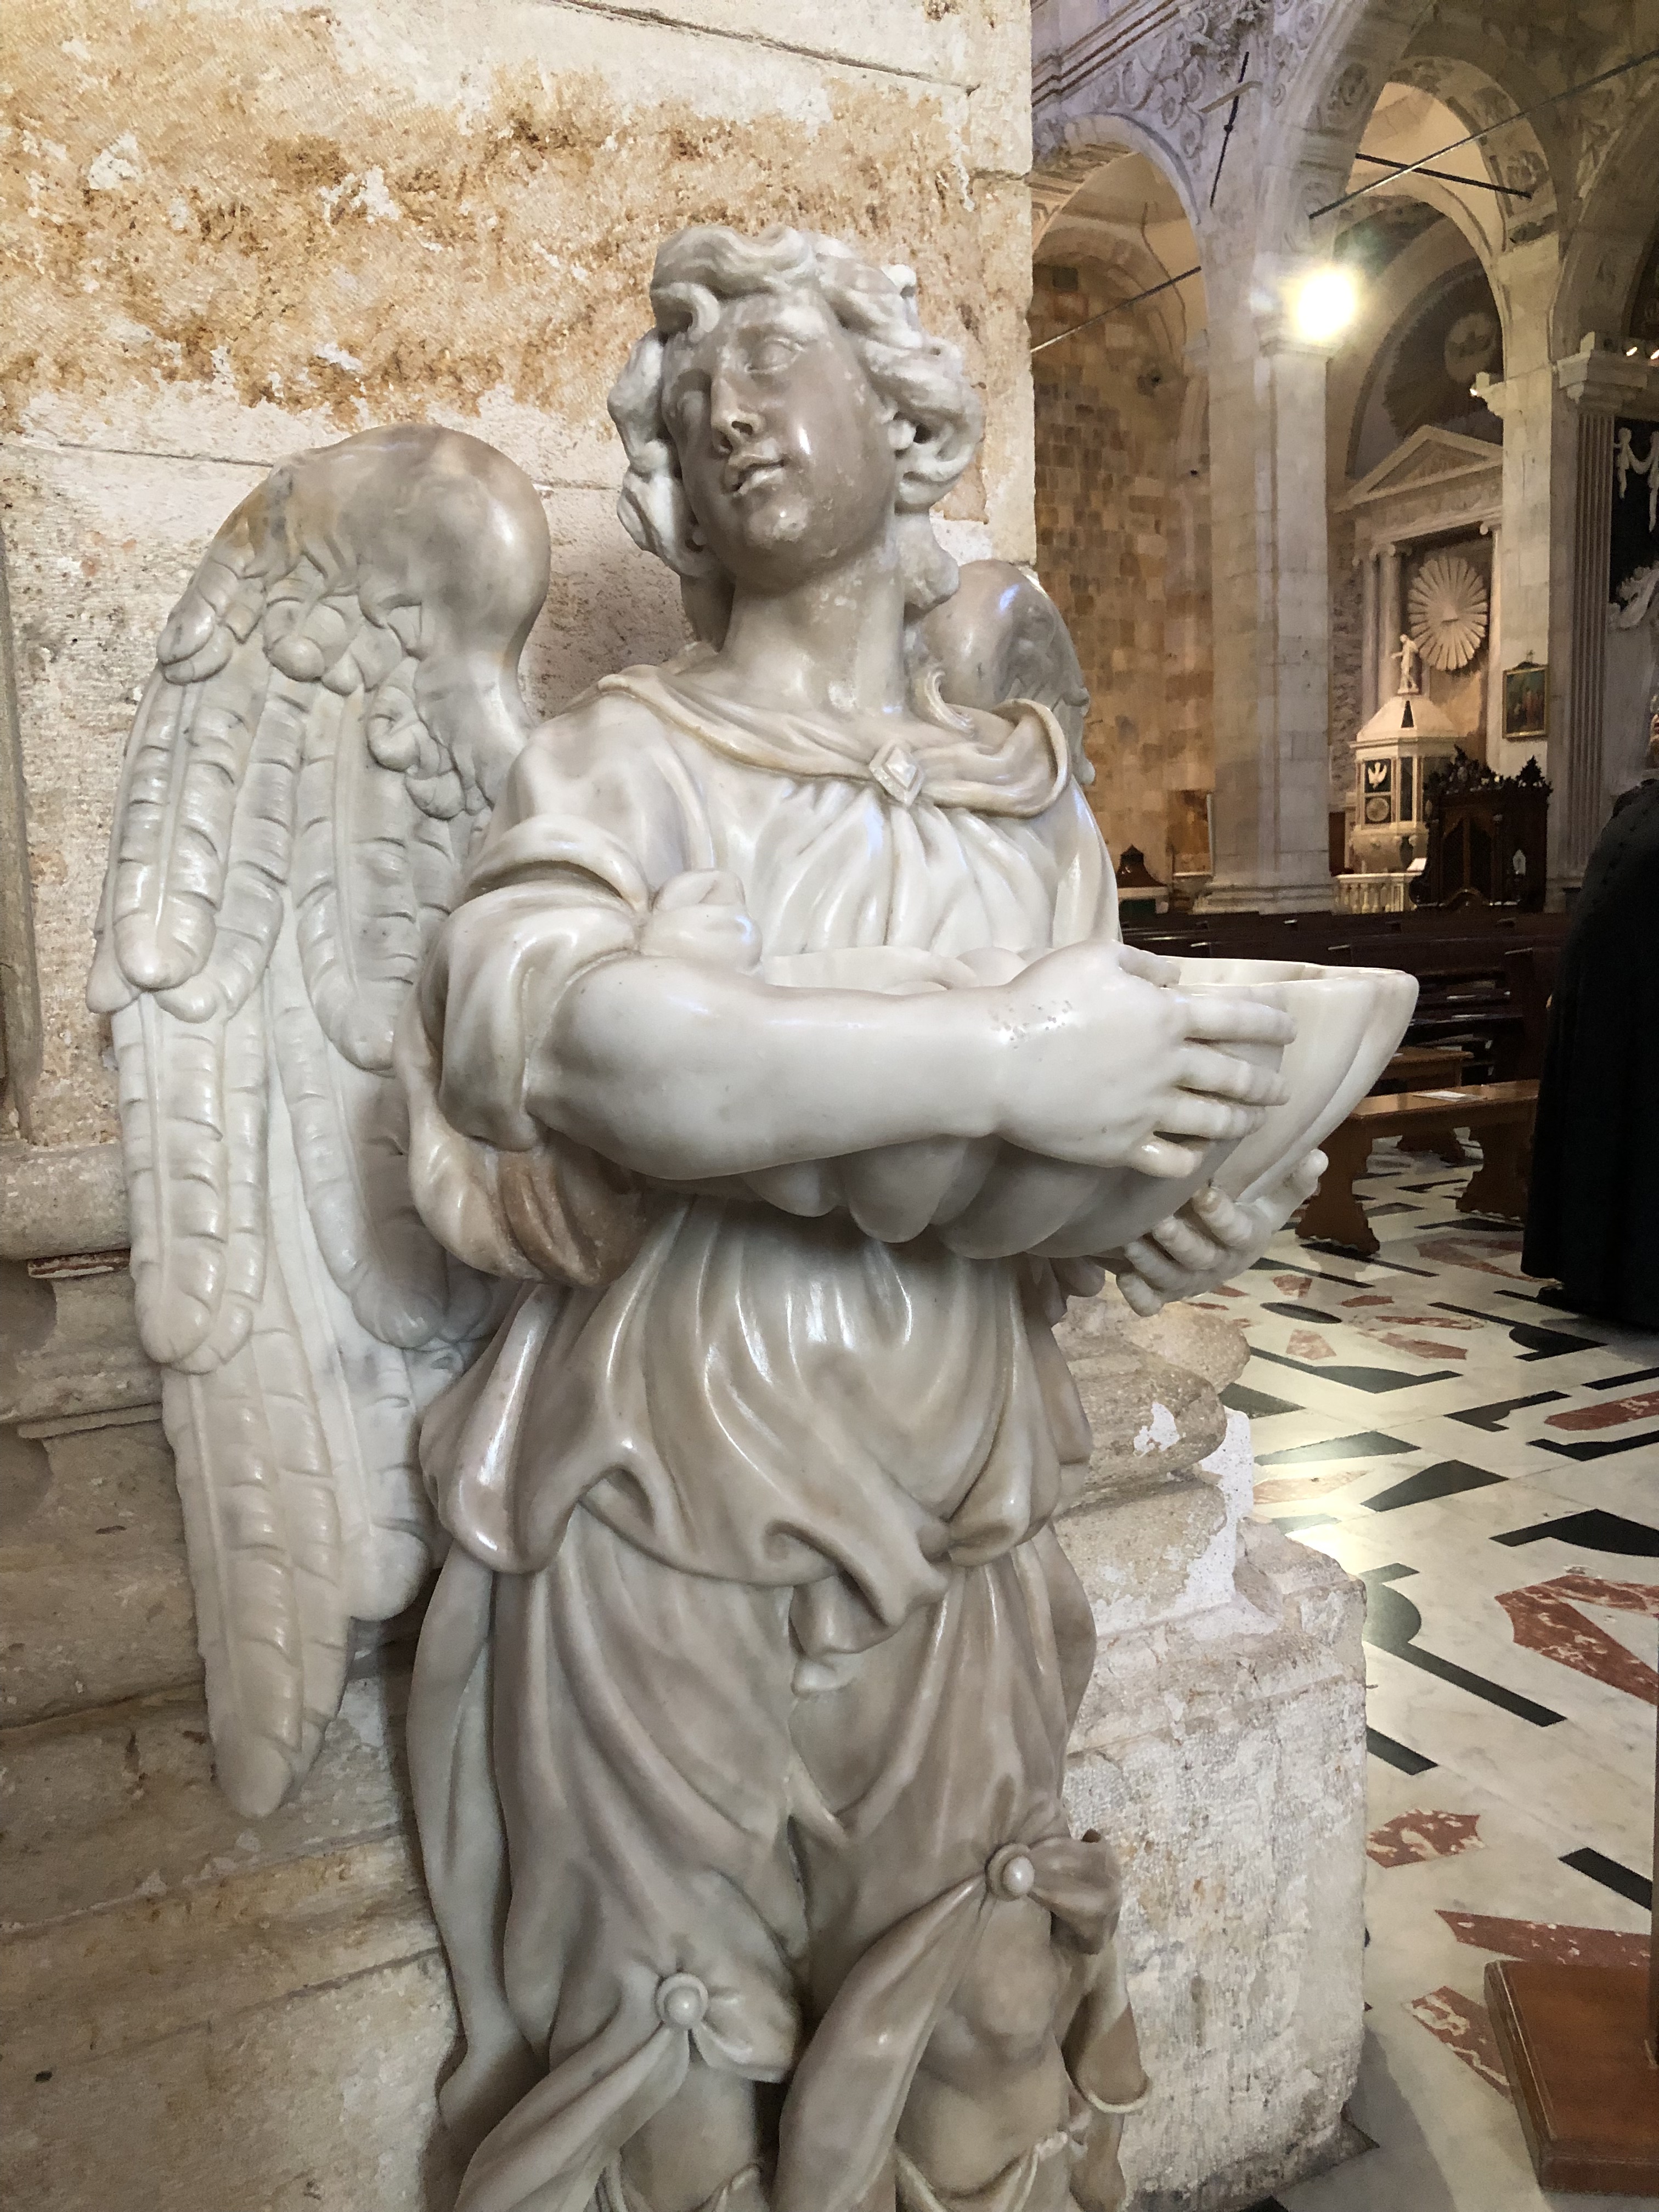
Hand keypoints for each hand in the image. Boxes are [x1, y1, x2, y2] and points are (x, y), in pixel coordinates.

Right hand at [988, 942, 1294, 1175]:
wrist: (996, 1058)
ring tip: (1253, 1123)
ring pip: (1213, 1122)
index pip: (1237, 1020)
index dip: (1270, 1024)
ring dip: (1241, 1122)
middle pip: (1234, 1078)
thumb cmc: (1041, 998)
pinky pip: (1172, 1160)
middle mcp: (1167, 1066)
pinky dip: (1193, 1160)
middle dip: (1265, 1085)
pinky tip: (1198, 1157)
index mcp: (1166, 1017)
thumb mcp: (1095, 957)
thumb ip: (1144, 965)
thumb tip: (1174, 978)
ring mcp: (1147, 1111)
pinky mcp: (1121, 1146)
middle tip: (1282, 1091)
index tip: (1289, 1030)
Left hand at [1111, 1148, 1326, 1314]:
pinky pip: (1151, 1305)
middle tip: (1157, 1219)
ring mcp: (1188, 1283)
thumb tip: (1319, 1157)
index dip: (1221, 1217)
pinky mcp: (1163, 1295)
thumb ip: (1293, 1184)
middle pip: (1199, 1259)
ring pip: (1170, 1281)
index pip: (1237, 1232)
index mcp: (1245, 1241)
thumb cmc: (1241, 1219)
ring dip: (1150, 1264)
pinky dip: (1138, 1297)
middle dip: (1179, 1241)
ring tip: (1130, 1242)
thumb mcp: (1271, 1204)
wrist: (1218, 1253)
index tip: (1205, 1193)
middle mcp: (1217, 1265)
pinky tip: (1122, 1279)